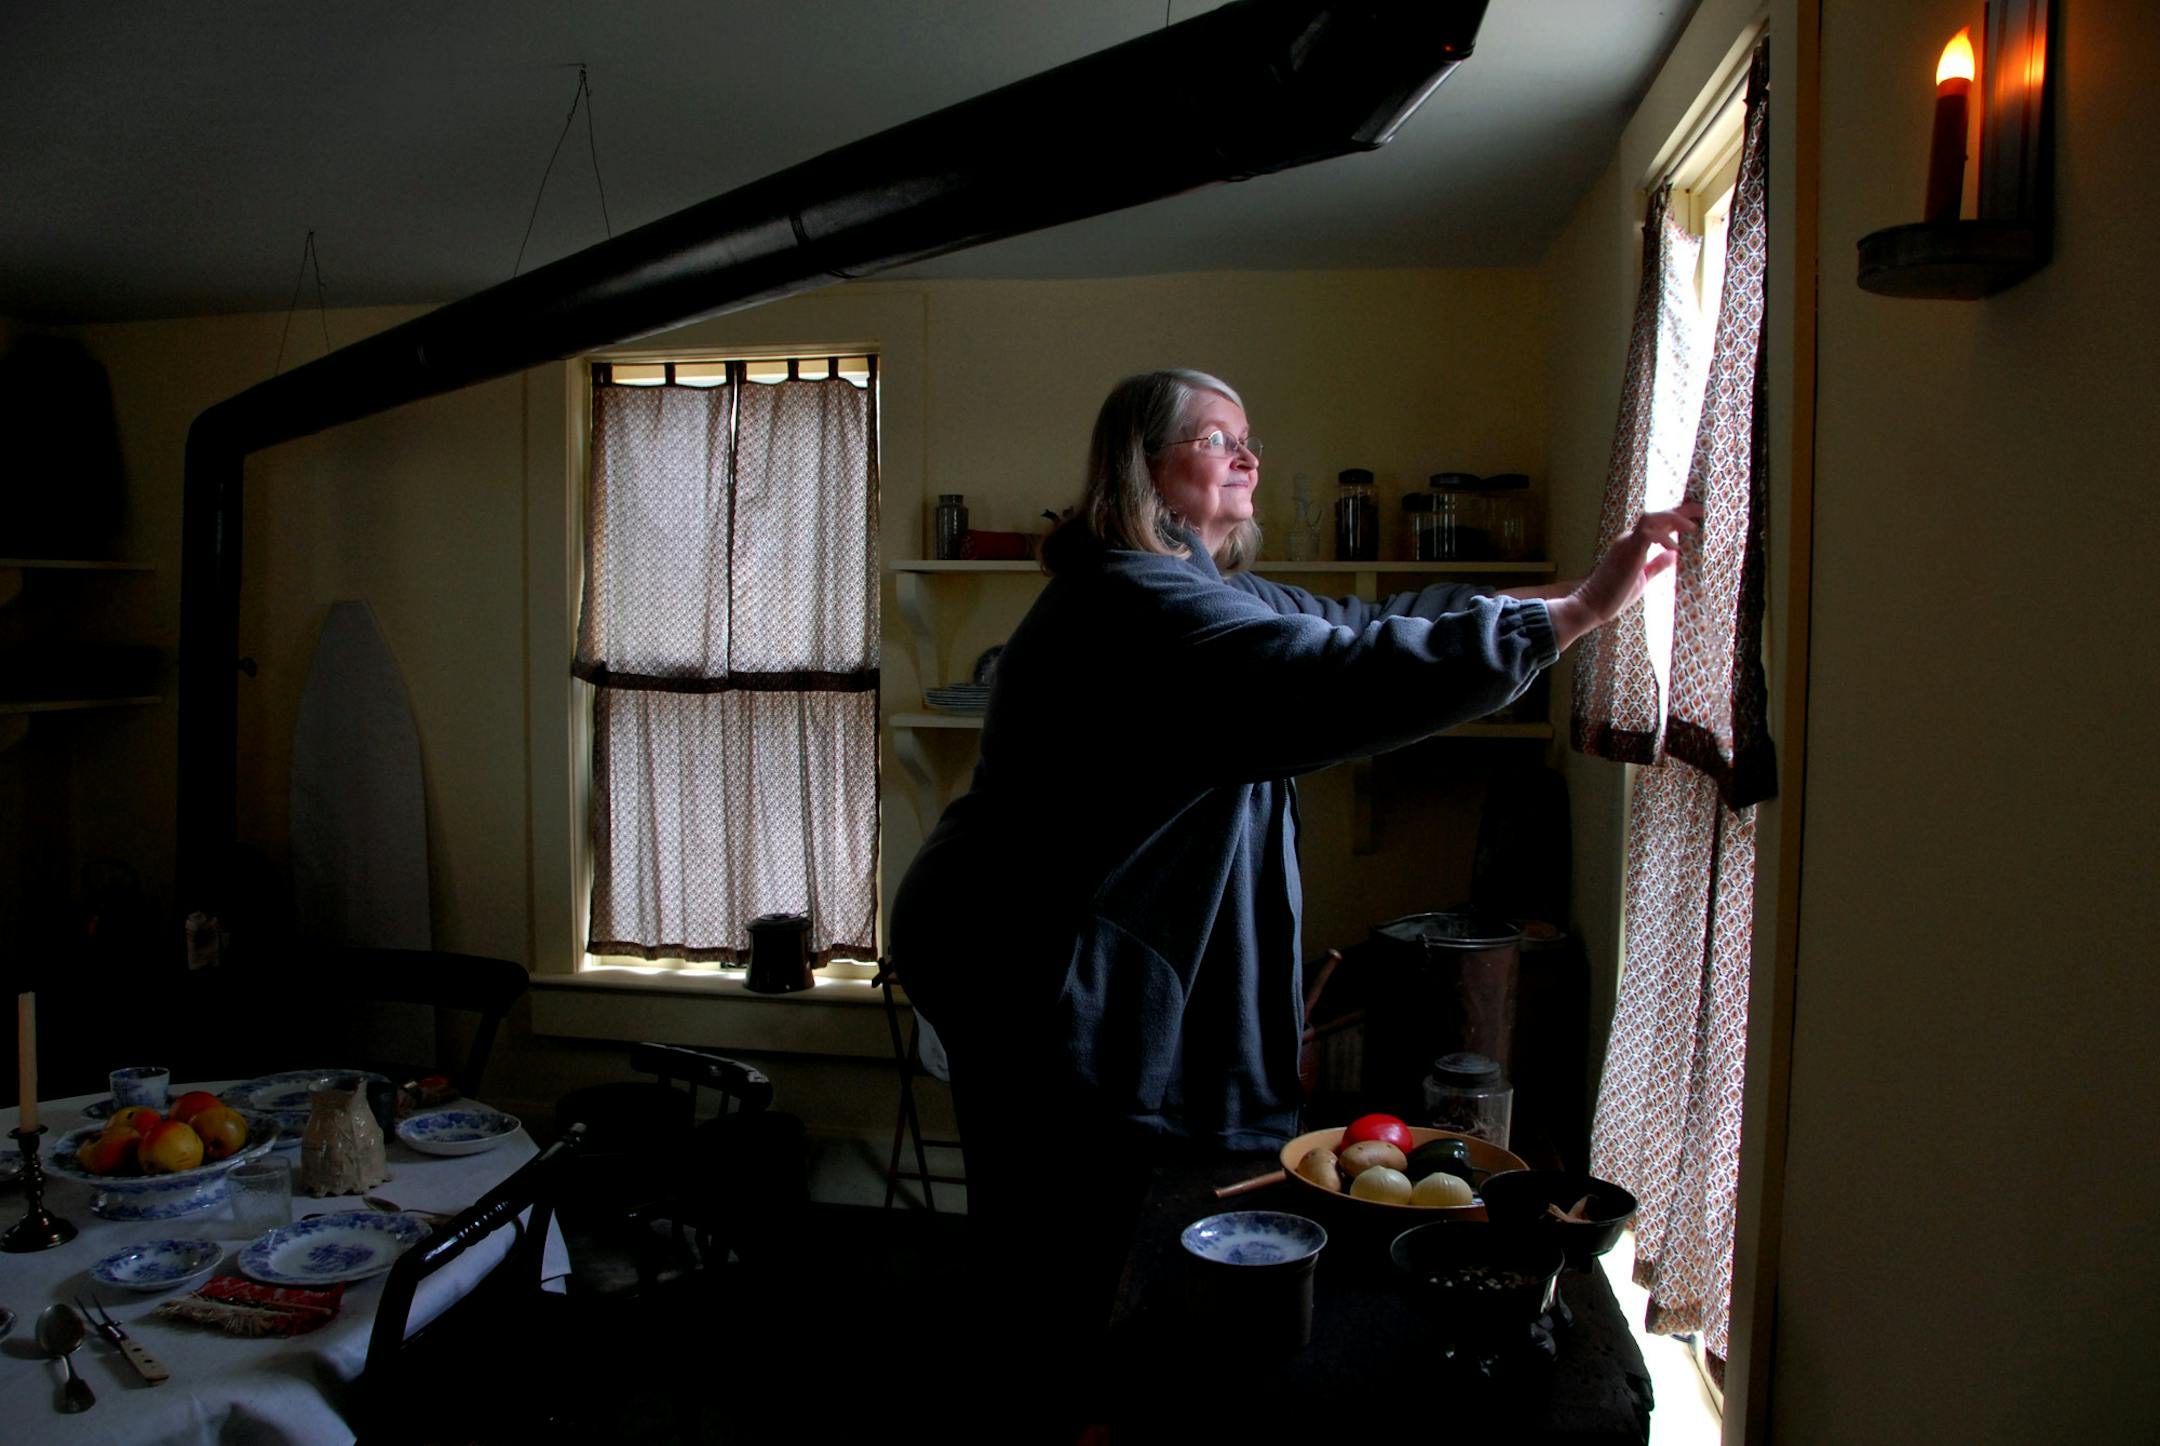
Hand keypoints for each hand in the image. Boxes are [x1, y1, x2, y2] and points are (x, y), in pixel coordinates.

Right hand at [1546, 502, 1702, 649]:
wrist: (1591, 605)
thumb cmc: (1614, 596)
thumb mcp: (1642, 578)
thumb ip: (1657, 565)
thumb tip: (1673, 555)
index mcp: (1633, 544)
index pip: (1657, 524)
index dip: (1677, 516)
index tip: (1696, 514)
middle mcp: (1629, 538)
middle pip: (1657, 515)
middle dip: (1681, 510)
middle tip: (1701, 509)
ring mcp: (1627, 542)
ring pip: (1652, 517)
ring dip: (1674, 518)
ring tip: (1692, 528)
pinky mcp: (1628, 550)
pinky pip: (1649, 534)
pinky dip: (1665, 538)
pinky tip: (1675, 549)